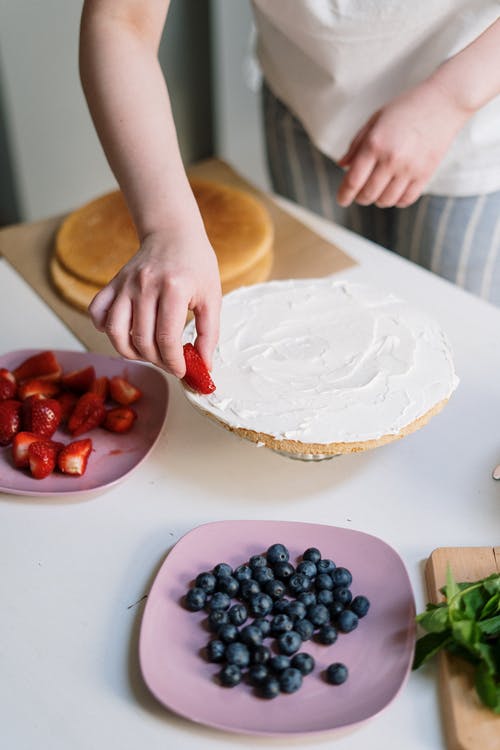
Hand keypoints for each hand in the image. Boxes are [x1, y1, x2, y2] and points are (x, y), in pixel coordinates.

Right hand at [88, 224, 220, 377]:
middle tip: (169, 362)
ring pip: (115, 331)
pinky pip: (97, 311)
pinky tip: (123, 333)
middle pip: (142, 339)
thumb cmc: (196, 264)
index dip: (173, 361)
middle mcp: (145, 286)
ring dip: (130, 352)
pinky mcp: (114, 283)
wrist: (173, 233)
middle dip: (157, 360)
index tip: (181, 370)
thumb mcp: (212, 297)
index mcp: (173, 288)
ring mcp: (125, 284)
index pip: (166, 338)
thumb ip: (210, 333)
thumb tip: (204, 365)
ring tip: (147, 353)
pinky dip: (104, 329)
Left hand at [336, 78, 470, 208]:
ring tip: (378, 190)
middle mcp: (391, 159)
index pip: (353, 181)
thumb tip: (342, 165)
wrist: (444, 102)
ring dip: (378, 199)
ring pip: (386, 200)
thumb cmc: (406, 108)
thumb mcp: (376, 119)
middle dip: (360, 197)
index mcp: (375, 144)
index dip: (344, 194)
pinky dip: (397, 200)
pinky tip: (394, 191)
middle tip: (359, 194)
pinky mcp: (425, 174)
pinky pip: (406, 199)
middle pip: (368, 194)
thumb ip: (357, 144)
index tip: (342, 199)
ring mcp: (409, 169)